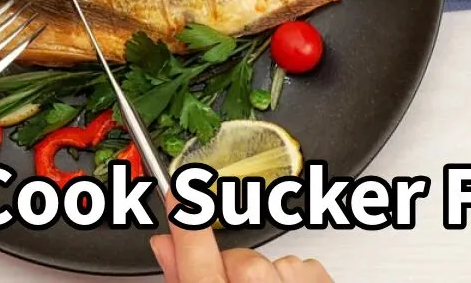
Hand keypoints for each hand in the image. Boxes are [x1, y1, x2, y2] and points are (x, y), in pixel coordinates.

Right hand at [150, 197, 332, 282]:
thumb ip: (184, 281)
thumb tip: (166, 248)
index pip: (199, 265)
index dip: (186, 224)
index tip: (179, 195)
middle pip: (243, 262)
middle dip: (233, 269)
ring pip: (276, 263)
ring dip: (266, 278)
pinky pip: (304, 267)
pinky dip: (294, 279)